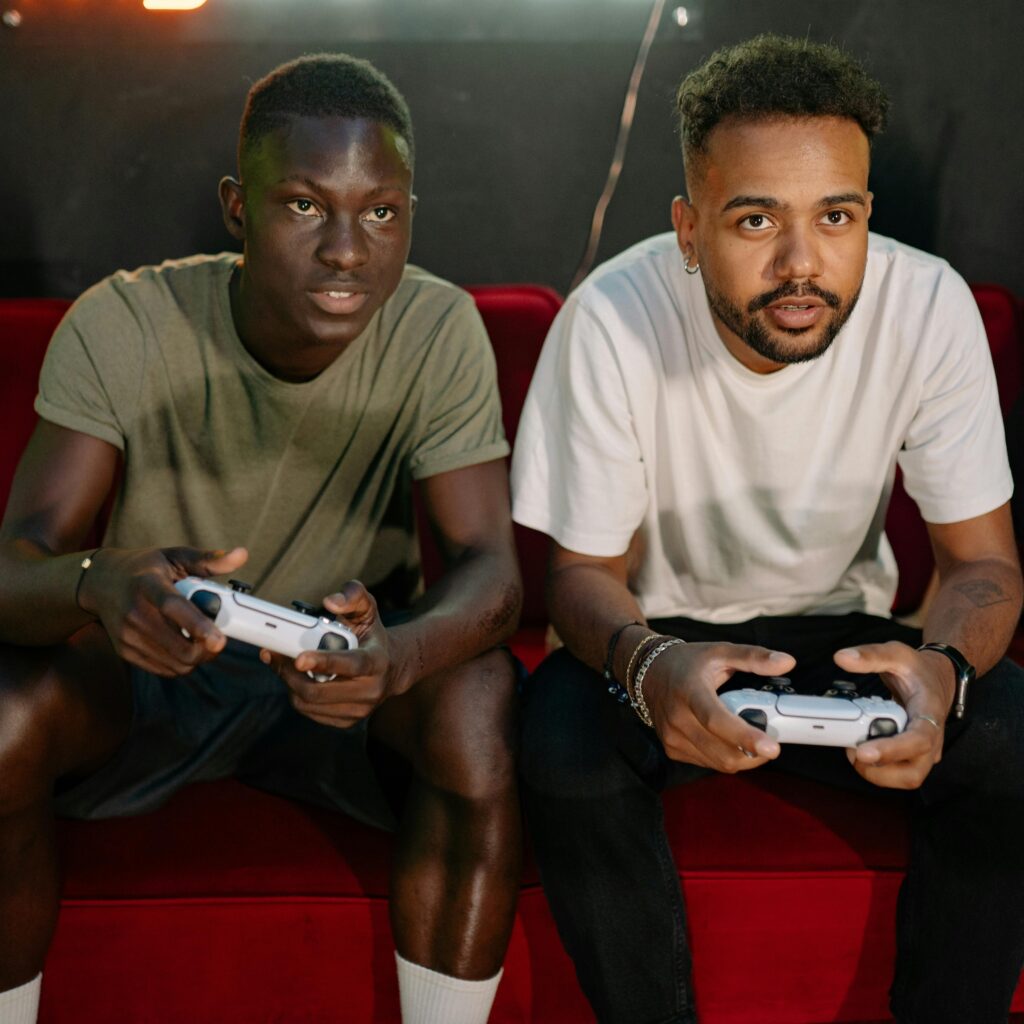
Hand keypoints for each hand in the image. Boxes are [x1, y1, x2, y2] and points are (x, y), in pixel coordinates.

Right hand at [78, 545, 247, 676]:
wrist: (102, 583)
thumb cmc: (146, 568)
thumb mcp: (176, 556)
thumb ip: (209, 559)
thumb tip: (242, 555)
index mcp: (147, 584)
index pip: (172, 607)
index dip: (197, 625)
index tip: (220, 640)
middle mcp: (133, 612)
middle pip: (177, 646)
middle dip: (206, 649)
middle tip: (219, 639)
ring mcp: (127, 635)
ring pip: (175, 663)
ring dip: (197, 658)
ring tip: (204, 641)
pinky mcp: (125, 651)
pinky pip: (164, 669)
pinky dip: (181, 663)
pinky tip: (185, 646)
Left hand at [261, 581, 393, 728]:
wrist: (391, 668)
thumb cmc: (371, 636)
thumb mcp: (367, 609)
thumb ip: (353, 595)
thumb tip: (330, 601)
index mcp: (377, 661)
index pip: (351, 664)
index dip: (324, 662)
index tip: (300, 658)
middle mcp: (370, 690)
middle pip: (319, 690)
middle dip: (290, 673)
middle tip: (274, 654)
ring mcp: (358, 710)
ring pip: (308, 703)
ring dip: (289, 682)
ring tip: (284, 663)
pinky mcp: (346, 721)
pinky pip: (309, 711)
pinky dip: (296, 693)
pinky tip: (298, 677)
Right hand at [642, 642, 795, 771]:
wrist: (649, 672)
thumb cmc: (688, 662)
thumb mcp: (720, 652)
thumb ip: (754, 657)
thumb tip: (787, 662)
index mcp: (690, 691)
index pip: (717, 720)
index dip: (746, 736)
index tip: (773, 747)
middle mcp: (677, 718)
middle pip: (722, 751)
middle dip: (754, 754)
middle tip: (771, 744)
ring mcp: (672, 737)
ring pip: (718, 762)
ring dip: (743, 758)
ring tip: (754, 742)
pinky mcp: (671, 749)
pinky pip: (707, 763)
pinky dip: (725, 757)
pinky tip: (730, 741)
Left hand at [833, 641, 954, 788]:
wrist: (937, 679)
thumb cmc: (919, 670)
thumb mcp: (897, 654)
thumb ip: (870, 655)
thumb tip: (842, 658)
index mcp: (930, 713)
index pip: (918, 740)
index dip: (891, 750)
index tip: (864, 751)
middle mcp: (932, 738)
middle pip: (913, 772)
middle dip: (879, 770)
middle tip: (853, 750)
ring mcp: (925, 751)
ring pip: (905, 778)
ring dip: (876, 773)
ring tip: (855, 749)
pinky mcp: (914, 756)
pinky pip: (897, 773)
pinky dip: (877, 769)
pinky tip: (861, 749)